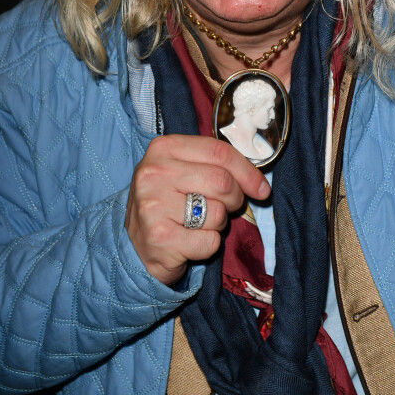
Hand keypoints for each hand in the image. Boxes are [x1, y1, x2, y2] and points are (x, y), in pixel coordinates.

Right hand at [125, 134, 270, 284]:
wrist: (132, 246)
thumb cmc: (168, 204)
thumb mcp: (183, 172)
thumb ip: (215, 166)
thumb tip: (260, 185)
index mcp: (163, 148)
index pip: (219, 151)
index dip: (247, 171)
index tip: (261, 189)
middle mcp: (154, 172)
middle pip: (222, 181)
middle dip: (234, 200)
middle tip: (225, 208)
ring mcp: (153, 205)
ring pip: (218, 213)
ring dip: (218, 224)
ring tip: (197, 224)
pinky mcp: (159, 237)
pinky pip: (209, 241)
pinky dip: (208, 246)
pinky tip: (189, 242)